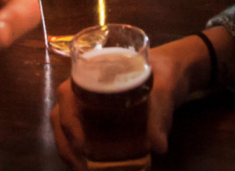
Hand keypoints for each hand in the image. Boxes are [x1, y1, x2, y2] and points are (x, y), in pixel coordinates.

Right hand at [51, 38, 202, 166]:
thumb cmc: (162, 74)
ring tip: (83, 170)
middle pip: (61, 116)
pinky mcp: (98, 120)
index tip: (82, 145)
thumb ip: (160, 115)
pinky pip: (80, 135)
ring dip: (69, 150)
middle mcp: (84, 89)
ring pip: (66, 127)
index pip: (67, 96)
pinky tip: (90, 166)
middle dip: (66, 144)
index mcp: (92, 73)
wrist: (173, 74)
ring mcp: (88, 105)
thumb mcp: (164, 91)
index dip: (68, 122)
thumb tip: (158, 146)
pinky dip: (80, 152)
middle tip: (81, 167)